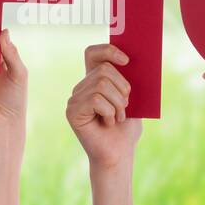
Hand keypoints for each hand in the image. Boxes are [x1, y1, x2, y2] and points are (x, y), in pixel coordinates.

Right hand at [66, 44, 140, 172]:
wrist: (119, 154)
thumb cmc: (125, 129)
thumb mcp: (132, 100)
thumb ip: (127, 81)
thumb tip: (129, 60)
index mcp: (94, 81)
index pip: (93, 53)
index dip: (108, 50)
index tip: (127, 60)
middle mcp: (81, 88)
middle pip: (103, 70)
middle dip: (122, 88)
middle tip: (125, 107)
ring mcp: (74, 99)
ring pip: (101, 84)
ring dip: (118, 103)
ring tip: (117, 118)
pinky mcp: (72, 112)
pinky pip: (96, 99)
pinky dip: (109, 112)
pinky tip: (107, 123)